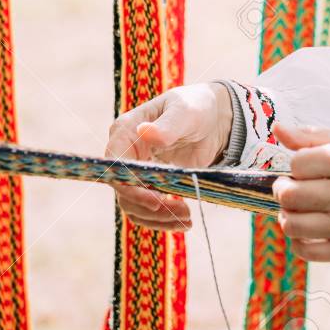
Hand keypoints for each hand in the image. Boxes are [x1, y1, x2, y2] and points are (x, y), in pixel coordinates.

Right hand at [105, 82, 233, 230]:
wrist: (214, 118)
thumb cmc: (196, 107)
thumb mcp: (185, 112)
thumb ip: (167, 126)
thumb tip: (145, 133)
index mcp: (126, 131)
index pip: (116, 166)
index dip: (131, 187)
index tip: (156, 200)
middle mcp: (126, 153)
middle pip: (124, 190)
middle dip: (150, 206)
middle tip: (181, 211)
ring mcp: (137, 171)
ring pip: (134, 205)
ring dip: (158, 217)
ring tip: (187, 220)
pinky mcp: (151, 185)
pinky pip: (148, 209)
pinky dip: (164, 219)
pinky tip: (185, 222)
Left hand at [272, 123, 329, 261]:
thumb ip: (315, 136)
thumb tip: (277, 130)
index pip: (295, 164)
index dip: (295, 165)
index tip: (306, 168)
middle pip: (288, 195)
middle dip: (284, 189)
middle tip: (294, 187)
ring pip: (292, 224)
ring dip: (288, 215)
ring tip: (299, 208)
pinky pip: (306, 251)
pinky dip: (298, 242)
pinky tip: (307, 230)